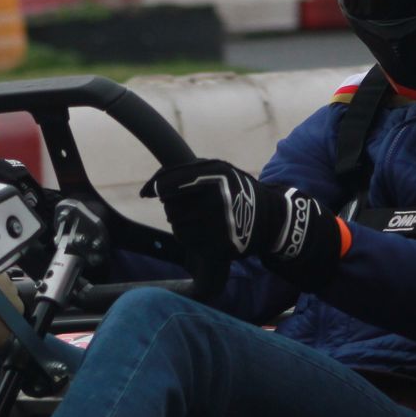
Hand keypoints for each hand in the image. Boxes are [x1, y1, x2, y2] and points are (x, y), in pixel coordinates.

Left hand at [140, 159, 341, 288]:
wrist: (271, 218)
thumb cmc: (233, 189)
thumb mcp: (215, 170)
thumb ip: (179, 173)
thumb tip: (144, 192)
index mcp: (216, 174)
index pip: (167, 184)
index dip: (158, 188)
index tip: (157, 192)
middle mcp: (218, 200)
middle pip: (169, 207)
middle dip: (175, 205)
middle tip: (194, 204)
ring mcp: (220, 225)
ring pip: (176, 225)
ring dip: (182, 222)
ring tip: (203, 218)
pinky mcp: (220, 246)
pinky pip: (187, 241)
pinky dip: (190, 237)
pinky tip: (207, 231)